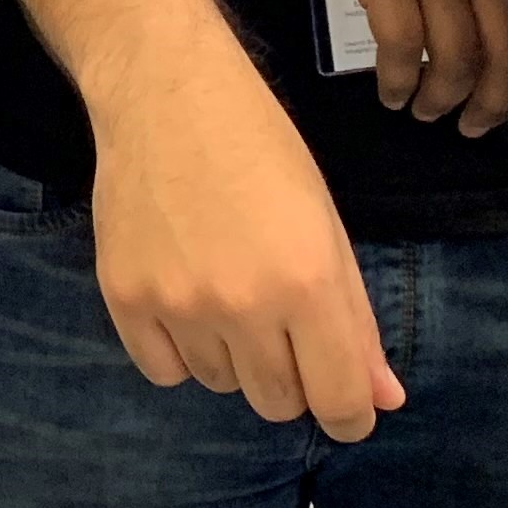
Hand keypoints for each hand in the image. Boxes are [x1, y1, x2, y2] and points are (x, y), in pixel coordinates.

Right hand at [88, 49, 402, 436]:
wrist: (166, 93)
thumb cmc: (261, 149)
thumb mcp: (327, 227)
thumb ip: (356, 320)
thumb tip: (382, 400)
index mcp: (308, 282)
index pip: (339, 401)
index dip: (350, 414)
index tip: (345, 404)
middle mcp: (243, 303)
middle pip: (277, 403)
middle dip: (292, 378)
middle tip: (280, 323)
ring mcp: (178, 303)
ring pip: (220, 384)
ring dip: (233, 357)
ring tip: (225, 289)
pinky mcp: (126, 297)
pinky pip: (164, 371)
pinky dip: (180, 351)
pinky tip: (184, 298)